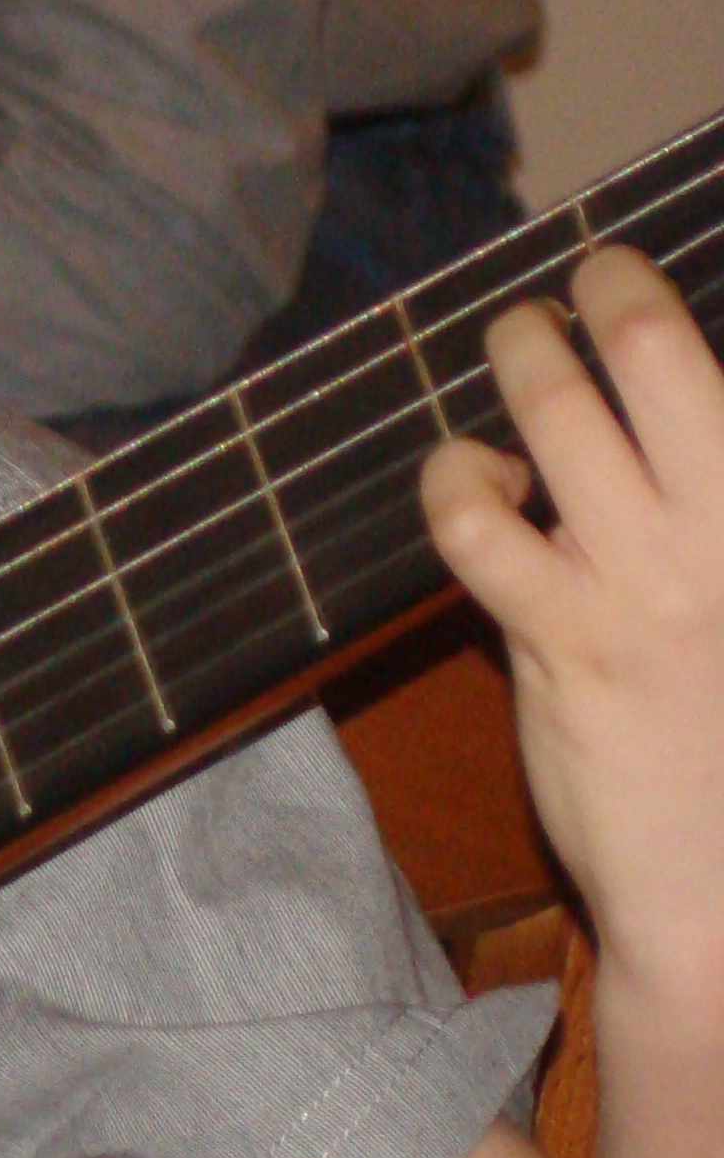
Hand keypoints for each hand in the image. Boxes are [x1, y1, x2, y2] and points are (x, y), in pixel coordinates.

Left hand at [424, 244, 723, 1028]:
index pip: (718, 383)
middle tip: (590, 274)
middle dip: (613, 288)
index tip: (645, 278)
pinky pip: (479, 526)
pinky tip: (474, 477)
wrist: (722, 883)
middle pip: (664, 353)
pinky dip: (459, 478)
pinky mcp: (564, 639)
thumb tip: (672, 424)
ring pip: (564, 415)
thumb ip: (705, 510)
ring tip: (519, 335)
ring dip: (525, 353)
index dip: (671, 308)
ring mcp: (650, 582)